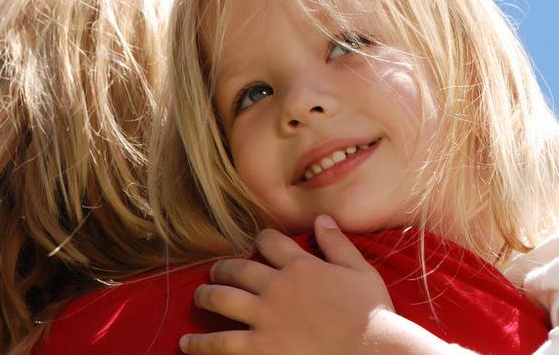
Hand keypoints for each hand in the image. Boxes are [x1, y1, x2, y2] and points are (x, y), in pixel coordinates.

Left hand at [180, 215, 438, 354]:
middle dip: (223, 268)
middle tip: (216, 272)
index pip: (270, 242)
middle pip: (238, 269)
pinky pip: (221, 343)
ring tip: (198, 297)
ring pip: (222, 300)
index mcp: (301, 266)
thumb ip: (338, 244)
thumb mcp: (361, 272)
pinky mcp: (260, 347)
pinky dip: (200, 344)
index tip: (258, 244)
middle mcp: (277, 287)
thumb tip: (323, 218)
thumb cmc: (373, 316)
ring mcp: (265, 317)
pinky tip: (185, 344)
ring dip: (205, 296)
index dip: (261, 240)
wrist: (372, 353)